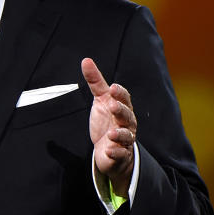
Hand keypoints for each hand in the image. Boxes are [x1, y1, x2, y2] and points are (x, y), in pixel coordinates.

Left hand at [82, 58, 136, 196]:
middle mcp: (127, 123)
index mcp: (122, 107)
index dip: (119, 93)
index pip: (124, 98)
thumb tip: (86, 60)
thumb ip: (95, 82)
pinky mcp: (120, 154)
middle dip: (121, 111)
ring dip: (119, 134)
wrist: (108, 149)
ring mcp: (125, 139)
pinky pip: (121, 153)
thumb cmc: (106, 121)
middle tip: (112, 106)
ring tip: (111, 133)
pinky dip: (116, 152)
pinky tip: (109, 150)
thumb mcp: (100, 100)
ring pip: (126, 136)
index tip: (112, 88)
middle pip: (127, 116)